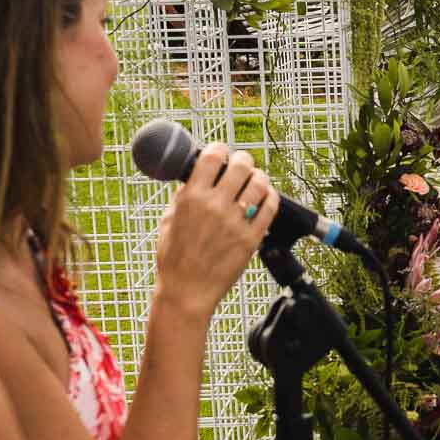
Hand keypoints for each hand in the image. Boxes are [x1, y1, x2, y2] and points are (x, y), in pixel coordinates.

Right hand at [153, 142, 277, 318]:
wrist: (186, 291)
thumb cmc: (174, 258)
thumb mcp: (168, 220)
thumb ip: (182, 196)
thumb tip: (194, 177)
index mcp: (191, 198)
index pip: (212, 157)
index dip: (220, 149)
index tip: (222, 151)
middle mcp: (215, 206)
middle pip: (241, 166)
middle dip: (243, 160)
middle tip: (242, 165)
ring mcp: (235, 222)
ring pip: (260, 184)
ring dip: (259, 178)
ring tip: (255, 180)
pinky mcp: (251, 238)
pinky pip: (270, 208)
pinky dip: (270, 197)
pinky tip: (265, 197)